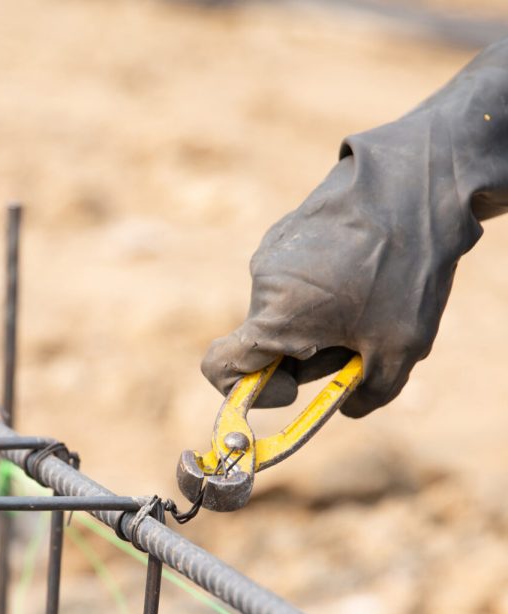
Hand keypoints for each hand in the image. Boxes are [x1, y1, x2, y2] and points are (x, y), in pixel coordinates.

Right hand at [203, 39, 507, 416]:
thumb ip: (367, 395)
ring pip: (283, 311)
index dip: (248, 392)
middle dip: (304, 356)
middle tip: (356, 345)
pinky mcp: (289, 229)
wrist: (419, 180)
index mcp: (275, 317)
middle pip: (266, 343)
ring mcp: (273, 251)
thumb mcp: (400, 350)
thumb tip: (348, 407)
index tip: (291, 390)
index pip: (221, 368)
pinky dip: (322, 291)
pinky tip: (366, 272)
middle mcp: (262, 283)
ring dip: (316, 323)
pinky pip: (295, 279)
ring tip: (369, 301)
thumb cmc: (406, 270)